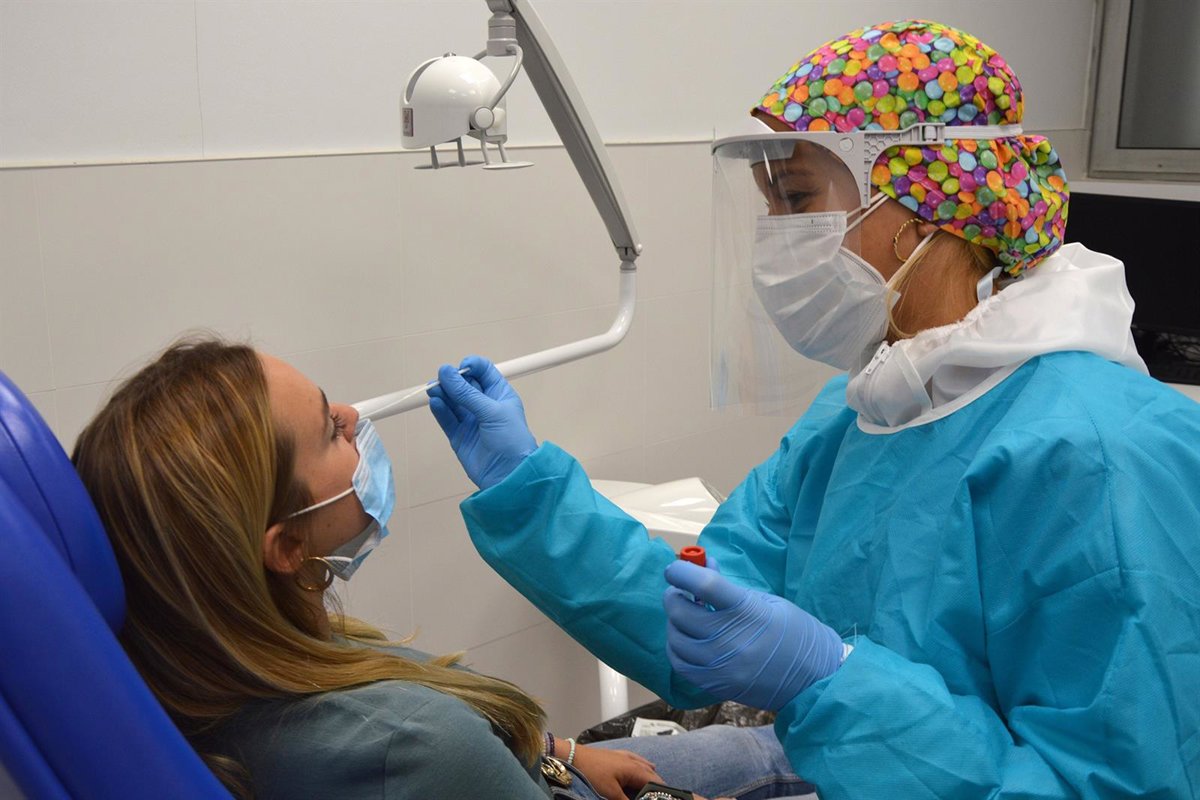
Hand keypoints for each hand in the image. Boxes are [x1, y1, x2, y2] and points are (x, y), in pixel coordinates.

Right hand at [427, 355, 537, 489]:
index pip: (483, 371)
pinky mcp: (459, 435)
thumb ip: (466, 393)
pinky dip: (440, 410)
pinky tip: (435, 403)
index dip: (471, 366)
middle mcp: (484, 405)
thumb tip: (445, 372)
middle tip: (440, 378)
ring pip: (452, 401)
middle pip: (464, 384)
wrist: (509, 476)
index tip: (461, 366)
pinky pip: (447, 419)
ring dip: (442, 393)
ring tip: (433, 389)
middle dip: (452, 379)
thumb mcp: (492, 412)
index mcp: (499, 394)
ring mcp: (471, 420)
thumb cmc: (511, 439)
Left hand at [570, 744, 660, 799]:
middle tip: (662, 795)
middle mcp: (632, 760)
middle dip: (658, 786)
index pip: (655, 782)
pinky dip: (643, 766)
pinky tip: (645, 765)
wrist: (572, 758)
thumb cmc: (591, 773)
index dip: (663, 792)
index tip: (667, 798)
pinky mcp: (615, 755)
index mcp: (634, 769)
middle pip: (651, 774)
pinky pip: (636, 760)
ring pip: (645, 766)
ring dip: (651, 777)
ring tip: (659, 786)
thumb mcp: (611, 794)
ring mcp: (624, 756)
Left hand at [663, 560, 843, 710]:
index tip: (674, 569)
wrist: (815, 678)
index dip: (682, 572)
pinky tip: (687, 640)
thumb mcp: (767, 601)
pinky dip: (677, 648)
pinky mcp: (717, 685)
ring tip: (684, 616)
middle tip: (679, 592)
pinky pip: (681, 664)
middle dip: (674, 596)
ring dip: (674, 623)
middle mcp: (730, 639)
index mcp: (748, 611)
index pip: (704, 585)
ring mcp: (721, 666)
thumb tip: (701, 566)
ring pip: (676, 639)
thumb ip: (730, 588)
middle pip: (681, 612)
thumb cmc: (795, 632)